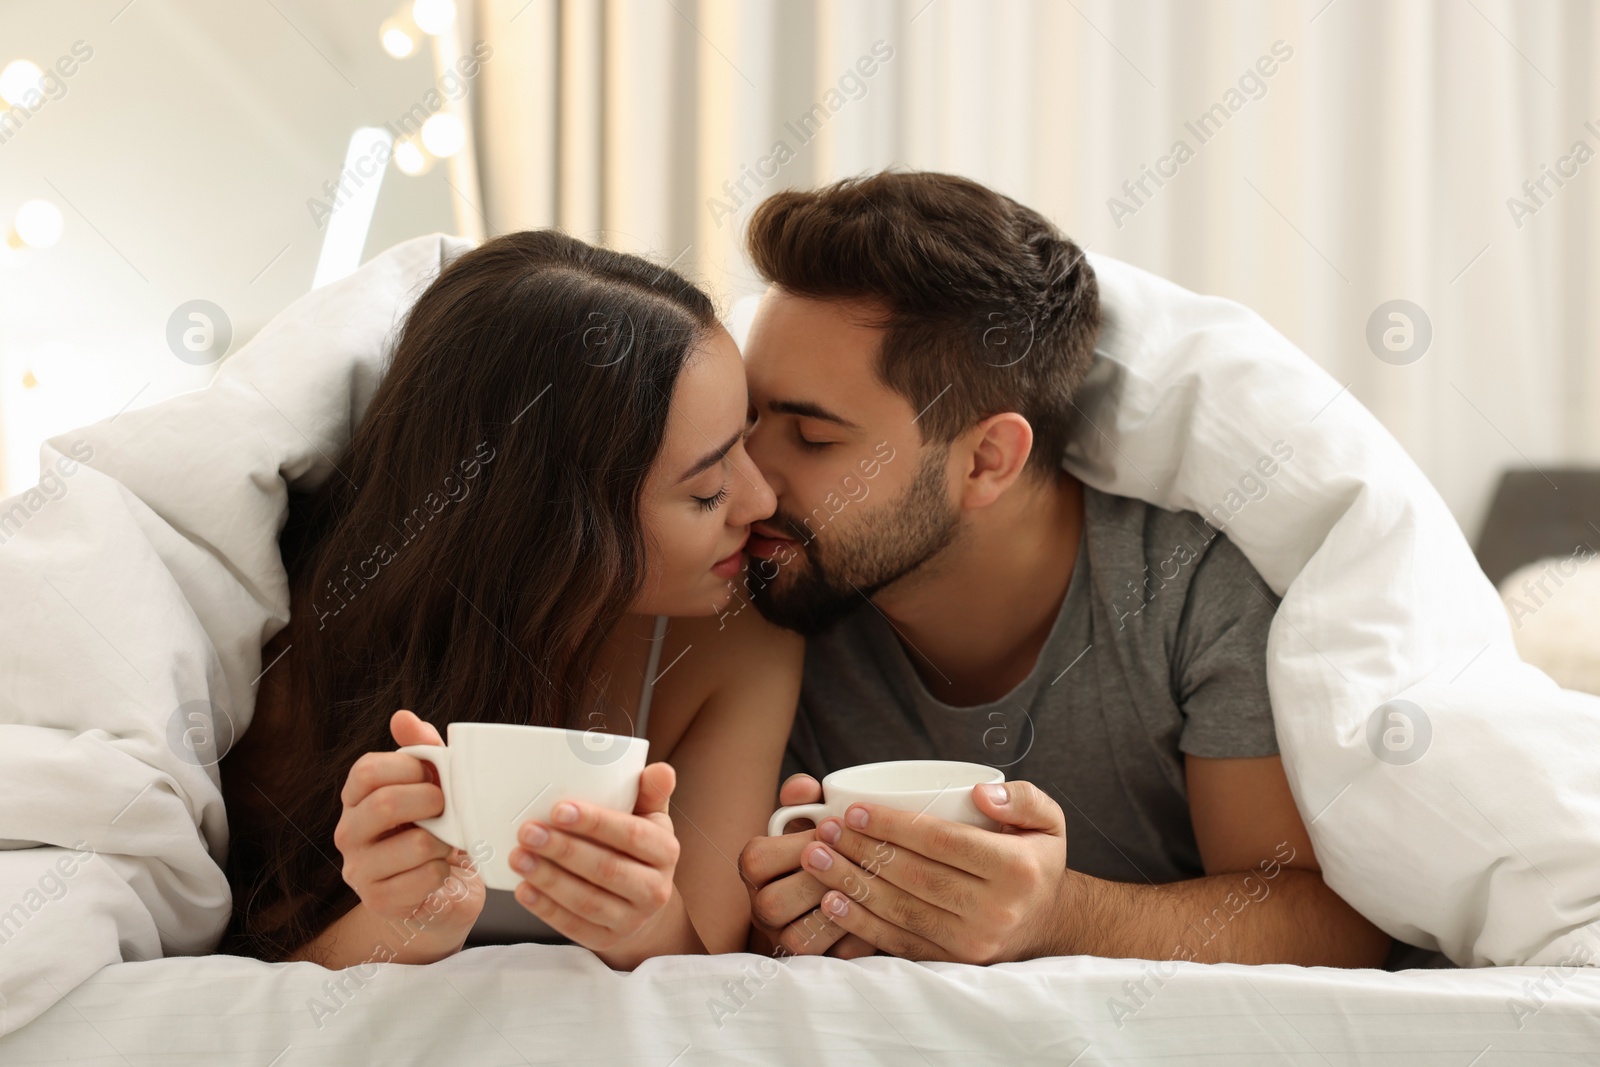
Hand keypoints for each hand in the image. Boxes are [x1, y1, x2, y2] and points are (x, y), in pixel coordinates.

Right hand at [332, 710, 485, 961]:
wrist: (437, 893)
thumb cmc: (433, 831)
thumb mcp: (432, 787)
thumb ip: (422, 751)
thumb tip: (403, 717)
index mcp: (356, 798)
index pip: (367, 770)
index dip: (408, 767)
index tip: (433, 775)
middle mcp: (349, 832)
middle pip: (385, 803)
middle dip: (430, 801)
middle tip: (447, 807)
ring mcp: (359, 870)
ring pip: (414, 844)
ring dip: (444, 841)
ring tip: (446, 843)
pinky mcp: (379, 901)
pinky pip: (424, 877)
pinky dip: (443, 871)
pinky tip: (440, 871)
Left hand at [509, 761, 693, 967]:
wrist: (642, 902)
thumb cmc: (637, 847)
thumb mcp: (649, 817)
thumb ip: (650, 792)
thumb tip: (661, 770)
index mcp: (665, 851)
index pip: (630, 835)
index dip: (595, 823)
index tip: (558, 809)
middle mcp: (655, 889)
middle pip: (606, 869)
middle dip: (563, 849)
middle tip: (528, 831)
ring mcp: (632, 919)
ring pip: (587, 900)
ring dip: (549, 878)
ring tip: (518, 857)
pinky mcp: (607, 940)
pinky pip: (574, 926)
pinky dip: (545, 908)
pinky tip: (523, 889)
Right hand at [738, 773, 877, 959]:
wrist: (840, 894)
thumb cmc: (825, 847)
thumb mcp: (810, 820)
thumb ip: (805, 799)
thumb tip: (807, 788)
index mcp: (756, 868)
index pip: (757, 859)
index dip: (798, 845)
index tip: (834, 831)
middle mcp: (762, 908)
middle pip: (773, 903)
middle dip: (819, 880)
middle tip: (859, 860)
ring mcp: (785, 939)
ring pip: (798, 938)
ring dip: (838, 912)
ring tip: (871, 885)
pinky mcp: (817, 964)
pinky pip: (831, 958)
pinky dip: (857, 937)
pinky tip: (882, 914)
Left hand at [795, 780, 1069, 963]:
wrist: (1046, 923)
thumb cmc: (1035, 861)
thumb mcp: (1048, 819)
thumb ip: (1022, 797)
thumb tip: (979, 794)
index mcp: (1016, 869)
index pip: (941, 841)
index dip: (893, 825)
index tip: (854, 809)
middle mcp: (996, 910)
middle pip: (914, 876)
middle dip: (862, 851)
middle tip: (824, 830)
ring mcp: (973, 942)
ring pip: (900, 910)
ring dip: (851, 884)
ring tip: (815, 859)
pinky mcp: (954, 963)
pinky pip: (900, 943)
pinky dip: (861, 924)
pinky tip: (832, 901)